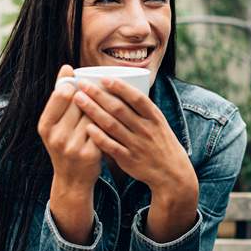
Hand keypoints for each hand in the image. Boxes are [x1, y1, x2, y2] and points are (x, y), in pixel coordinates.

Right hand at [37, 65, 101, 243]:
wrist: (72, 180)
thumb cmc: (65, 145)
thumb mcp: (54, 126)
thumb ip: (60, 100)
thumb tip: (67, 68)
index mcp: (45, 126)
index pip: (60, 96)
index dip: (72, 84)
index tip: (77, 79)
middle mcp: (56, 136)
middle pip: (80, 103)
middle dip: (90, 93)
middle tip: (97, 87)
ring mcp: (73, 146)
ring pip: (94, 115)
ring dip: (103, 105)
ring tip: (109, 100)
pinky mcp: (90, 153)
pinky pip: (103, 129)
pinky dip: (109, 121)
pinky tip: (117, 115)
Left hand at [73, 77, 197, 241]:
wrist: (172, 173)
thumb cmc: (161, 143)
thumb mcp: (159, 123)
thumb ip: (142, 109)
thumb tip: (120, 87)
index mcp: (155, 118)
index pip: (137, 98)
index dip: (120, 87)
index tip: (103, 77)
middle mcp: (146, 130)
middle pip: (119, 109)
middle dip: (98, 95)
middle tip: (81, 84)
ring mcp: (137, 145)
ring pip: (111, 125)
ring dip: (93, 111)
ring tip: (78, 99)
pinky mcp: (128, 159)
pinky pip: (111, 146)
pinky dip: (98, 136)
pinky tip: (86, 126)